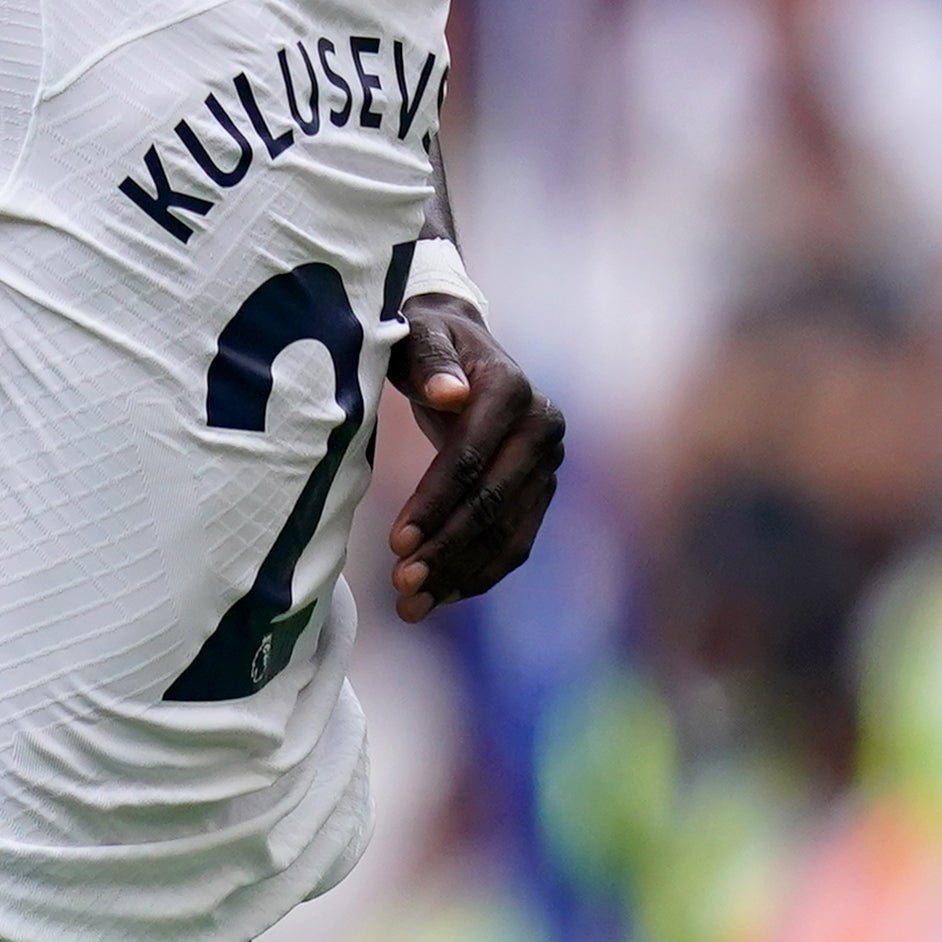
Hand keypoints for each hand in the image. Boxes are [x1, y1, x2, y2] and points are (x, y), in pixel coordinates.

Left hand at [387, 298, 564, 620]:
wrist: (460, 347)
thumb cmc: (425, 340)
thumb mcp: (417, 335)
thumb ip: (429, 359)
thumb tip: (448, 393)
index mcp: (511, 389)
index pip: (471, 457)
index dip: (434, 502)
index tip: (395, 541)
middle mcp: (542, 427)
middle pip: (492, 503)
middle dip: (445, 549)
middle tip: (401, 585)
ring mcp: (546, 463)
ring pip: (506, 531)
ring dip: (459, 573)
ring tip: (411, 606)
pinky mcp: (540, 489)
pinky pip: (514, 540)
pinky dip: (478, 573)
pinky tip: (440, 598)